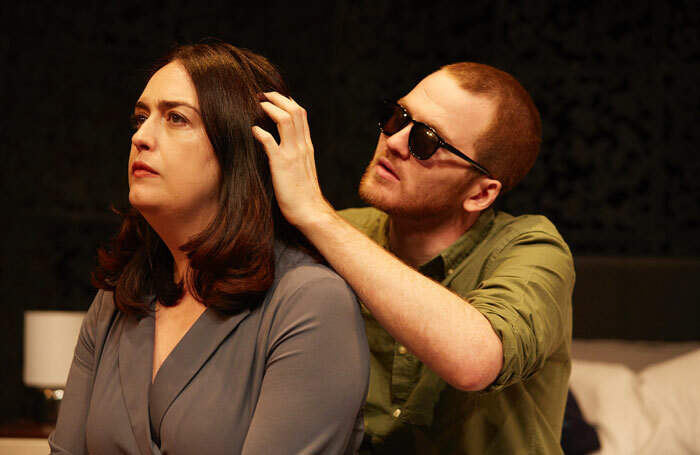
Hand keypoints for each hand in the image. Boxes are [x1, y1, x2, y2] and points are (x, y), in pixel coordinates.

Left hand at [251, 92, 333, 229]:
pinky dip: (260, 132)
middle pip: (295, 111)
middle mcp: (302, 146)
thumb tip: (283, 148)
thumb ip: (296, 156)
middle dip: (278, 98)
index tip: (273, 98)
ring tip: (258, 104)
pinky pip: (270, 142)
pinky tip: (252, 130)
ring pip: (286, 120)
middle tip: (262, 95)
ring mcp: (293, 154)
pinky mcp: (282, 165)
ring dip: (271, 108)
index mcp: (307, 146)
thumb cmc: (304, 195)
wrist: (311, 212)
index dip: (287, 101)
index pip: (301, 115)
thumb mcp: (303, 170)